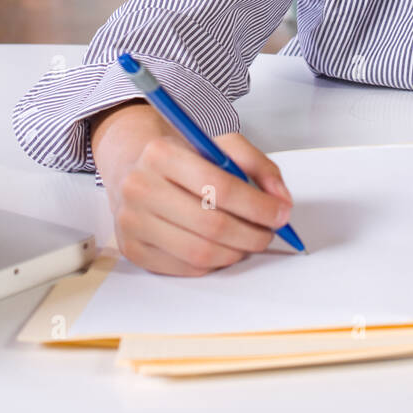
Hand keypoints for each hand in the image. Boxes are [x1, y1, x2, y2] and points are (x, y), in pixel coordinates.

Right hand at [91, 103, 292, 275]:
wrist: (130, 164)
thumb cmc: (179, 155)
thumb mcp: (217, 144)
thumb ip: (256, 165)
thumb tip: (282, 200)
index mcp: (161, 154)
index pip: (220, 187)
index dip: (258, 206)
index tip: (281, 213)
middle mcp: (139, 188)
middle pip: (211, 225)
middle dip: (252, 234)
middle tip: (269, 232)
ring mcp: (131, 222)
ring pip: (199, 253)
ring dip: (236, 253)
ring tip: (249, 240)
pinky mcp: (132, 249)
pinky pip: (184, 268)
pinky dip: (212, 263)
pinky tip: (222, 248)